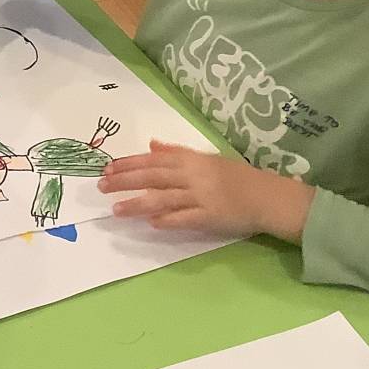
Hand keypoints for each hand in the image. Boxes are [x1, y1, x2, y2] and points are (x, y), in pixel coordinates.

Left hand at [99, 140, 313, 239]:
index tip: (107, 168)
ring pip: (163, 199)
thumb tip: (151, 145)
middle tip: (101, 186)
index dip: (129, 163)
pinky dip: (167, 221)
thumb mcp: (207, 159)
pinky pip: (184, 218)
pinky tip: (151, 223)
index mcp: (192, 160)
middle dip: (125, 181)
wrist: (268, 196)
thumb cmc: (236, 177)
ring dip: (137, 204)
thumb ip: (178, 153)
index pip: (153, 160)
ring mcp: (202, 197)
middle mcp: (193, 176)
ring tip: (116, 210)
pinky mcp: (210, 217)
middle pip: (152, 177)